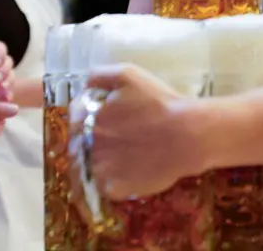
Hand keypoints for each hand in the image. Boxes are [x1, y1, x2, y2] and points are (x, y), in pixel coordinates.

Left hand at [67, 64, 200, 202]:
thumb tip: (82, 83)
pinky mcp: (111, 188)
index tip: (108, 122)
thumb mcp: (129, 74)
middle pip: (79, 144)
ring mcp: (97, 167)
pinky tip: (132, 172)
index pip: (75, 118)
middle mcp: (86, 141)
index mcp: (87, 115)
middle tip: (123, 141)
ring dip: (100, 163)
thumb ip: (99, 75)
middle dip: (95, 143)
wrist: (186, 134)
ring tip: (127, 157)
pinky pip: (102, 187)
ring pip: (88, 167)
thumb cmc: (160, 102)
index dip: (89, 119)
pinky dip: (112, 182)